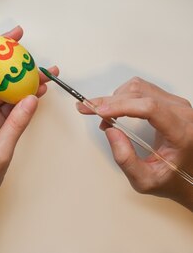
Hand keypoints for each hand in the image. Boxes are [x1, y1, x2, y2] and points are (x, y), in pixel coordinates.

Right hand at [76, 77, 192, 210]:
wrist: (188, 175)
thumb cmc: (171, 179)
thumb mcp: (145, 180)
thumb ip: (125, 160)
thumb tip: (111, 131)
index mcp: (181, 133)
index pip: (150, 108)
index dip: (121, 106)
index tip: (99, 111)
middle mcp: (182, 114)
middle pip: (139, 94)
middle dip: (109, 101)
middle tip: (87, 109)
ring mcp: (177, 104)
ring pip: (137, 88)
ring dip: (115, 99)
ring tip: (104, 116)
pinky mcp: (169, 101)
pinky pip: (140, 89)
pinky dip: (122, 98)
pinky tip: (115, 112)